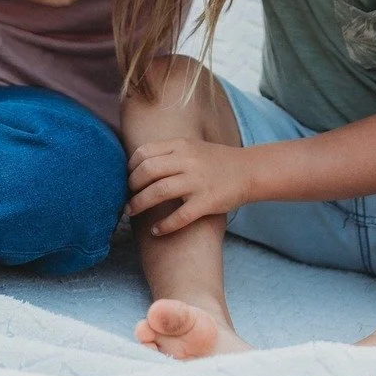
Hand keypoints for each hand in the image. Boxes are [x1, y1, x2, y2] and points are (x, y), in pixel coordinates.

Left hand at [127, 137, 252, 233]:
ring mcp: (197, 181)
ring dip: (140, 204)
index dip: (130, 167)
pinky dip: (164, 225)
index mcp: (181, 145)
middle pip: (147, 171)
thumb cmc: (217, 161)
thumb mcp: (192, 147)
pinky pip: (180, 216)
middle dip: (131, 186)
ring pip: (159, 192)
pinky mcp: (207, 202)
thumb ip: (169, 153)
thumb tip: (138, 165)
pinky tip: (155, 230)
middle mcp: (188, 161)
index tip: (126, 179)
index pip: (144, 152)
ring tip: (131, 213)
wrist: (249, 170)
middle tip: (126, 197)